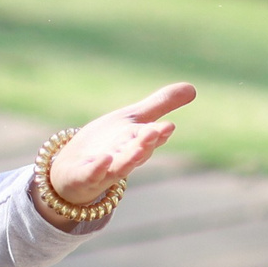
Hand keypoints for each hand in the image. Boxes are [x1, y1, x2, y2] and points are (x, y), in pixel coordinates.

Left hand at [43, 83, 195, 219]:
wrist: (74, 171)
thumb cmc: (107, 143)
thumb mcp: (132, 119)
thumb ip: (159, 105)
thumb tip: (193, 88)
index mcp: (135, 143)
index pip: (150, 138)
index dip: (158, 133)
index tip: (169, 125)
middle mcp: (122, 158)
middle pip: (137, 152)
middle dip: (147, 143)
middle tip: (157, 131)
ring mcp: (103, 171)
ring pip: (120, 167)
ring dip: (129, 159)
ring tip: (139, 150)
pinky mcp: (82, 178)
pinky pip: (90, 175)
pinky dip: (97, 169)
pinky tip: (103, 160)